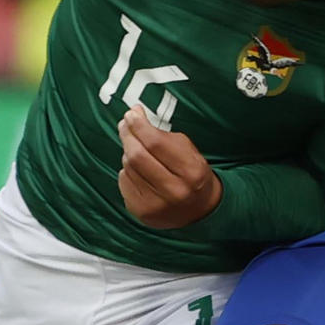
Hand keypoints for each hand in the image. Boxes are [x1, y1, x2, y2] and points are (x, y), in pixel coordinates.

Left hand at [118, 106, 222, 228]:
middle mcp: (174, 190)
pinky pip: (124, 182)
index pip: (156, 143)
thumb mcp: (191, 153)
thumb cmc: (193, 175)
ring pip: (128, 168)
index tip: (132, 113)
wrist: (200, 211)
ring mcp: (156, 204)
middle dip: (128, 135)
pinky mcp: (141, 212)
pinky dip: (127, 170)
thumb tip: (135, 119)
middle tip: (125, 123)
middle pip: (137, 156)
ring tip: (134, 145)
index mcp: (191, 171)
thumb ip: (166, 137)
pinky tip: (136, 168)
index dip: (139, 125)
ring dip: (128, 152)